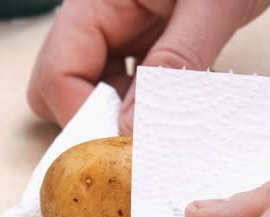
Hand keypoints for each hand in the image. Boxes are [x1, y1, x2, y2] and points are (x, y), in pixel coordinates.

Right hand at [27, 0, 269, 133]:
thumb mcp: (211, 8)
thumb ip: (174, 62)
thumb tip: (134, 127)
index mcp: (94, 0)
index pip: (58, 74)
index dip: (85, 119)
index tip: (122, 150)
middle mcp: (97, 15)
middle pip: (60, 85)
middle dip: (92, 118)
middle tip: (140, 135)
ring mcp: (118, 29)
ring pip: (93, 89)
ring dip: (122, 115)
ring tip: (167, 118)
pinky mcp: (143, 42)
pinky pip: (127, 85)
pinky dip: (144, 105)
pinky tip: (175, 106)